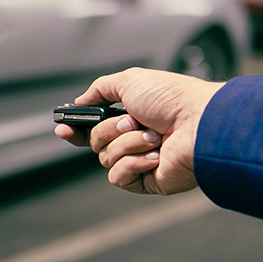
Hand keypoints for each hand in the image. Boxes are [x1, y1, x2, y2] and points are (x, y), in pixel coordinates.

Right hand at [54, 67, 223, 194]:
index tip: (62, 129)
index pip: (92, 128)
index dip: (75, 130)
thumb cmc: (172, 99)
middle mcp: (134, 139)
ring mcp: (140, 161)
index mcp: (129, 116)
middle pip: (94, 143)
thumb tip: (80, 101)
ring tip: (154, 136)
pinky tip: (155, 155)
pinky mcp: (147, 181)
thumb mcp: (130, 80)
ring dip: (127, 144)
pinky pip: (119, 176)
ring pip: (105, 158)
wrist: (200, 123)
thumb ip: (100, 89)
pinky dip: (134, 162)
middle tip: (132, 121)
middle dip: (109, 130)